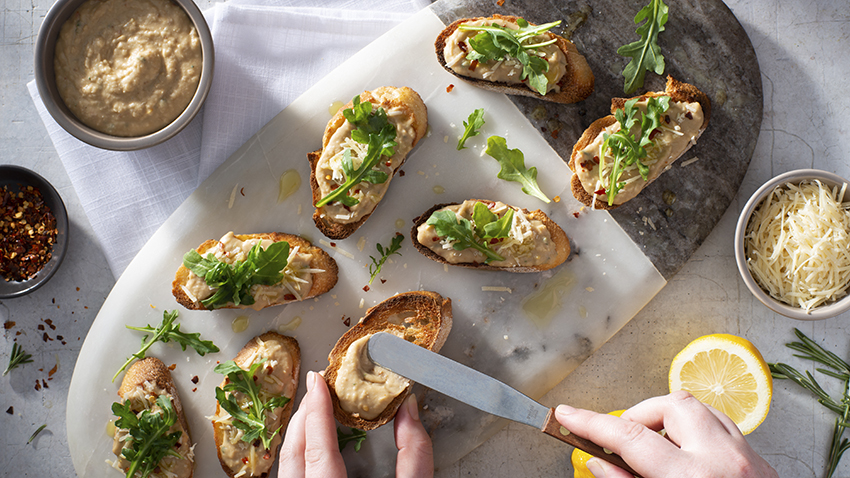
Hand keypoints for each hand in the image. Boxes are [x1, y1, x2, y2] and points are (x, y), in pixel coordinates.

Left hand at [278, 370, 433, 477]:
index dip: (317, 410)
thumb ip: (414, 454)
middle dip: (304, 414)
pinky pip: (291, 474)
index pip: (318, 449)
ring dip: (299, 433)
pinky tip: (311, 442)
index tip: (318, 380)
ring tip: (314, 407)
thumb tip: (408, 408)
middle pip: (294, 453)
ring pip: (286, 465)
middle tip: (318, 386)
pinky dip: (300, 452)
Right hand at [555, 391, 778, 477]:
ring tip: (654, 446)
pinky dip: (695, 427)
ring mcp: (745, 456)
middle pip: (669, 406)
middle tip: (622, 443)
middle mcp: (723, 460)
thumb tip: (600, 463)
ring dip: (667, 419)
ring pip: (697, 407)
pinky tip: (684, 448)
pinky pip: (720, 423)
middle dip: (639, 417)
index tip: (568, 415)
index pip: (630, 436)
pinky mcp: (759, 460)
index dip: (592, 423)